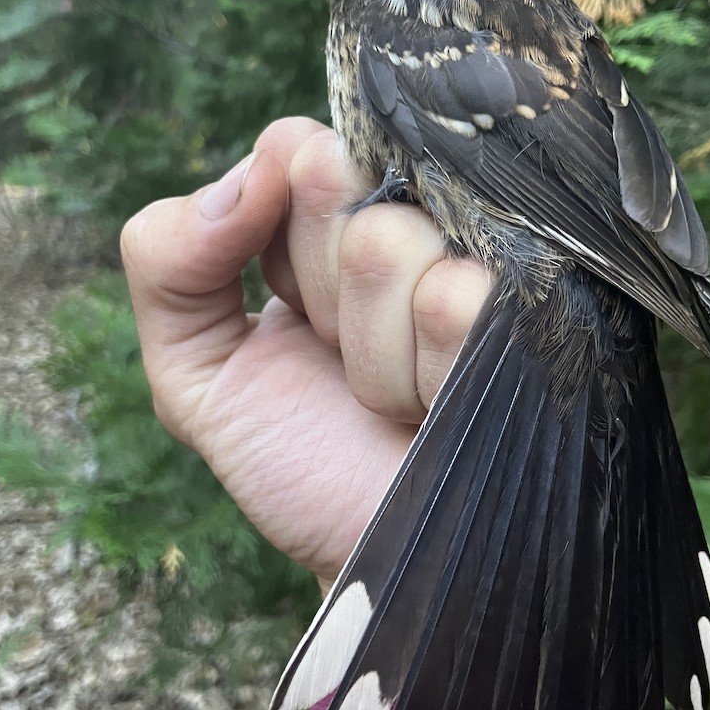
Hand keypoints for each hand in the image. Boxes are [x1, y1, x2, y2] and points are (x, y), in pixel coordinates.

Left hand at [120, 117, 491, 584]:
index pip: (293, 150)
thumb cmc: (302, 466)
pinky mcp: (540, 307)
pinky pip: (455, 301)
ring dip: (374, 360)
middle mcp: (414, 218)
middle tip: (348, 363)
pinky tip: (444, 411)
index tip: (297, 317)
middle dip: (323, 302)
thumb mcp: (198, 376)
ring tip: (401, 401)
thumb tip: (248, 175)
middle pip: (340, 184)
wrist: (388, 558)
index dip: (282, 245)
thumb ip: (169, 263)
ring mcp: (483, 256)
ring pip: (391, 244)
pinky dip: (427, 382)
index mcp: (329, 221)